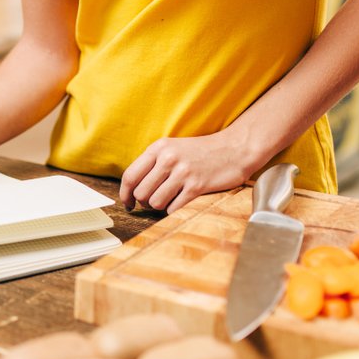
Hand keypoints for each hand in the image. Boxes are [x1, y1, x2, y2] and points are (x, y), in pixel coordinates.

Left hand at [119, 133, 255, 213]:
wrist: (234, 150)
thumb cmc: (200, 153)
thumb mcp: (173, 148)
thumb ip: (152, 164)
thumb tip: (131, 189)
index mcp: (158, 148)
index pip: (130, 176)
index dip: (125, 194)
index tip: (128, 203)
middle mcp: (168, 158)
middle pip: (141, 193)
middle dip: (144, 203)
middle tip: (155, 201)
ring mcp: (183, 172)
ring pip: (155, 203)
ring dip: (160, 207)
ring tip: (170, 199)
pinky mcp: (197, 186)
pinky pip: (173, 208)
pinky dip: (174, 210)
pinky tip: (182, 201)